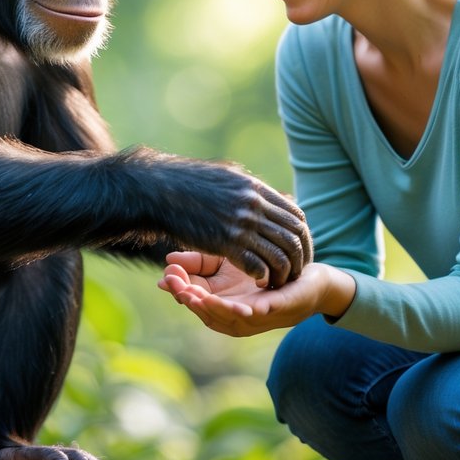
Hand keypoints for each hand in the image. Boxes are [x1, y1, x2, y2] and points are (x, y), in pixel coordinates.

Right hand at [134, 149, 312, 286]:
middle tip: (297, 274)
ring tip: (279, 283)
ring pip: (280, 255)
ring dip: (284, 273)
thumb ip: (245, 187)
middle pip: (294, 237)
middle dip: (300, 259)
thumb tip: (258, 189)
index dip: (303, 237)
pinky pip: (258, 265)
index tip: (299, 251)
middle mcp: (253, 205)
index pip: (296, 216)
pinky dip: (263, 277)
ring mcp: (241, 224)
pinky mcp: (226, 242)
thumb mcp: (224, 176)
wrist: (157, 189)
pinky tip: (259, 282)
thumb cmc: (185, 182)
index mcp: (255, 189)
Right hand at [157, 252, 354, 336]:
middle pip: (209, 314)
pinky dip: (254, 312)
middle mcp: (239, 316)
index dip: (180, 291)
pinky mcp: (283, 308)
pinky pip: (266, 314)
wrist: (308, 273)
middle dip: (191, 301)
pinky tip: (245, 306)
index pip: (197, 302)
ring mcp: (261, 317)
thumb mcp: (226, 260)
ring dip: (215, 309)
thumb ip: (199, 262)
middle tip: (176, 286)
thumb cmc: (264, 268)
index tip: (166, 277)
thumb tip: (168, 262)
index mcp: (225, 304)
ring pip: (233, 319)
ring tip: (196, 297)